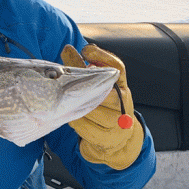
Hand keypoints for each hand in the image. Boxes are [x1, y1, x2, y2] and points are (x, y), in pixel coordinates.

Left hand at [60, 44, 142, 169]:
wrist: (116, 139)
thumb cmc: (103, 108)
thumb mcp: (98, 87)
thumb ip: (83, 69)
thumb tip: (68, 49)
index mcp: (122, 86)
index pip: (117, 68)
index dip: (102, 57)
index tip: (86, 50)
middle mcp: (123, 102)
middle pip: (103, 89)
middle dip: (83, 83)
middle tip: (67, 79)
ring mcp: (116, 121)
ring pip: (91, 108)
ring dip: (75, 105)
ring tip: (66, 101)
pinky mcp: (106, 137)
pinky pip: (84, 126)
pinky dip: (75, 120)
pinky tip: (71, 116)